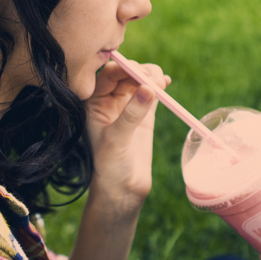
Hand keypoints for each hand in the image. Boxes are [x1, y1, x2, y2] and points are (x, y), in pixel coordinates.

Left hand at [83, 59, 169, 214]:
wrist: (122, 189)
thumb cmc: (110, 166)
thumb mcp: (117, 140)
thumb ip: (131, 114)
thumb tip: (148, 88)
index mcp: (94, 103)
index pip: (108, 75)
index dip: (125, 70)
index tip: (140, 74)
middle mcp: (109, 100)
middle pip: (126, 74)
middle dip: (141, 73)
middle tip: (155, 80)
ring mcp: (128, 106)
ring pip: (140, 81)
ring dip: (151, 77)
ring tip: (162, 83)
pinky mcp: (144, 114)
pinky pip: (152, 93)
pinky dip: (160, 86)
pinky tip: (166, 83)